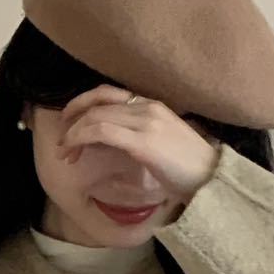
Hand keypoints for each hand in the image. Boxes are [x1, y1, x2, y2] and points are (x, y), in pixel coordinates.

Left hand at [57, 85, 221, 199]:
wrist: (213, 179)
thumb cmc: (189, 169)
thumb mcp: (159, 146)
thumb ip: (136, 138)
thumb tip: (109, 143)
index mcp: (151, 105)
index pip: (108, 94)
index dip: (83, 105)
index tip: (69, 125)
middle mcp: (147, 106)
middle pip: (97, 101)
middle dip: (72, 118)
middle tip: (60, 140)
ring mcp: (145, 121)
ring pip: (95, 116)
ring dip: (73, 134)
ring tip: (65, 153)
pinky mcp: (143, 140)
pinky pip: (102, 131)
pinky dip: (81, 139)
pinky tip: (74, 152)